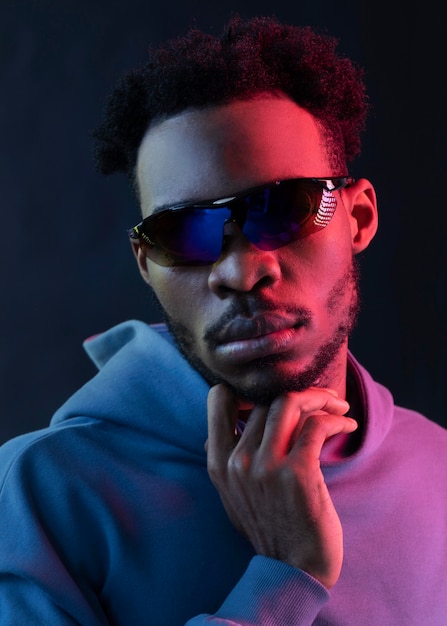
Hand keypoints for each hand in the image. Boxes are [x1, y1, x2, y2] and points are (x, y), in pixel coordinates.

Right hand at [206, 384, 357, 588]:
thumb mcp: (234, 493)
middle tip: (324, 399)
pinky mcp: (298, 473)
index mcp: (218, 462)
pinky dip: (335, 418)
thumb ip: (229, 459)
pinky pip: (317, 425)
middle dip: (300, 392)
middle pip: (265, 398)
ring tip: (337, 406)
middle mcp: (238, 461)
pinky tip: (347, 423)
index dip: (247, 389)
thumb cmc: (270, 527)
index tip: (275, 395)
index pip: (218, 399)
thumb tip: (228, 425)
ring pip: (290, 402)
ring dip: (319, 397)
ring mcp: (266, 467)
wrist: (293, 570)